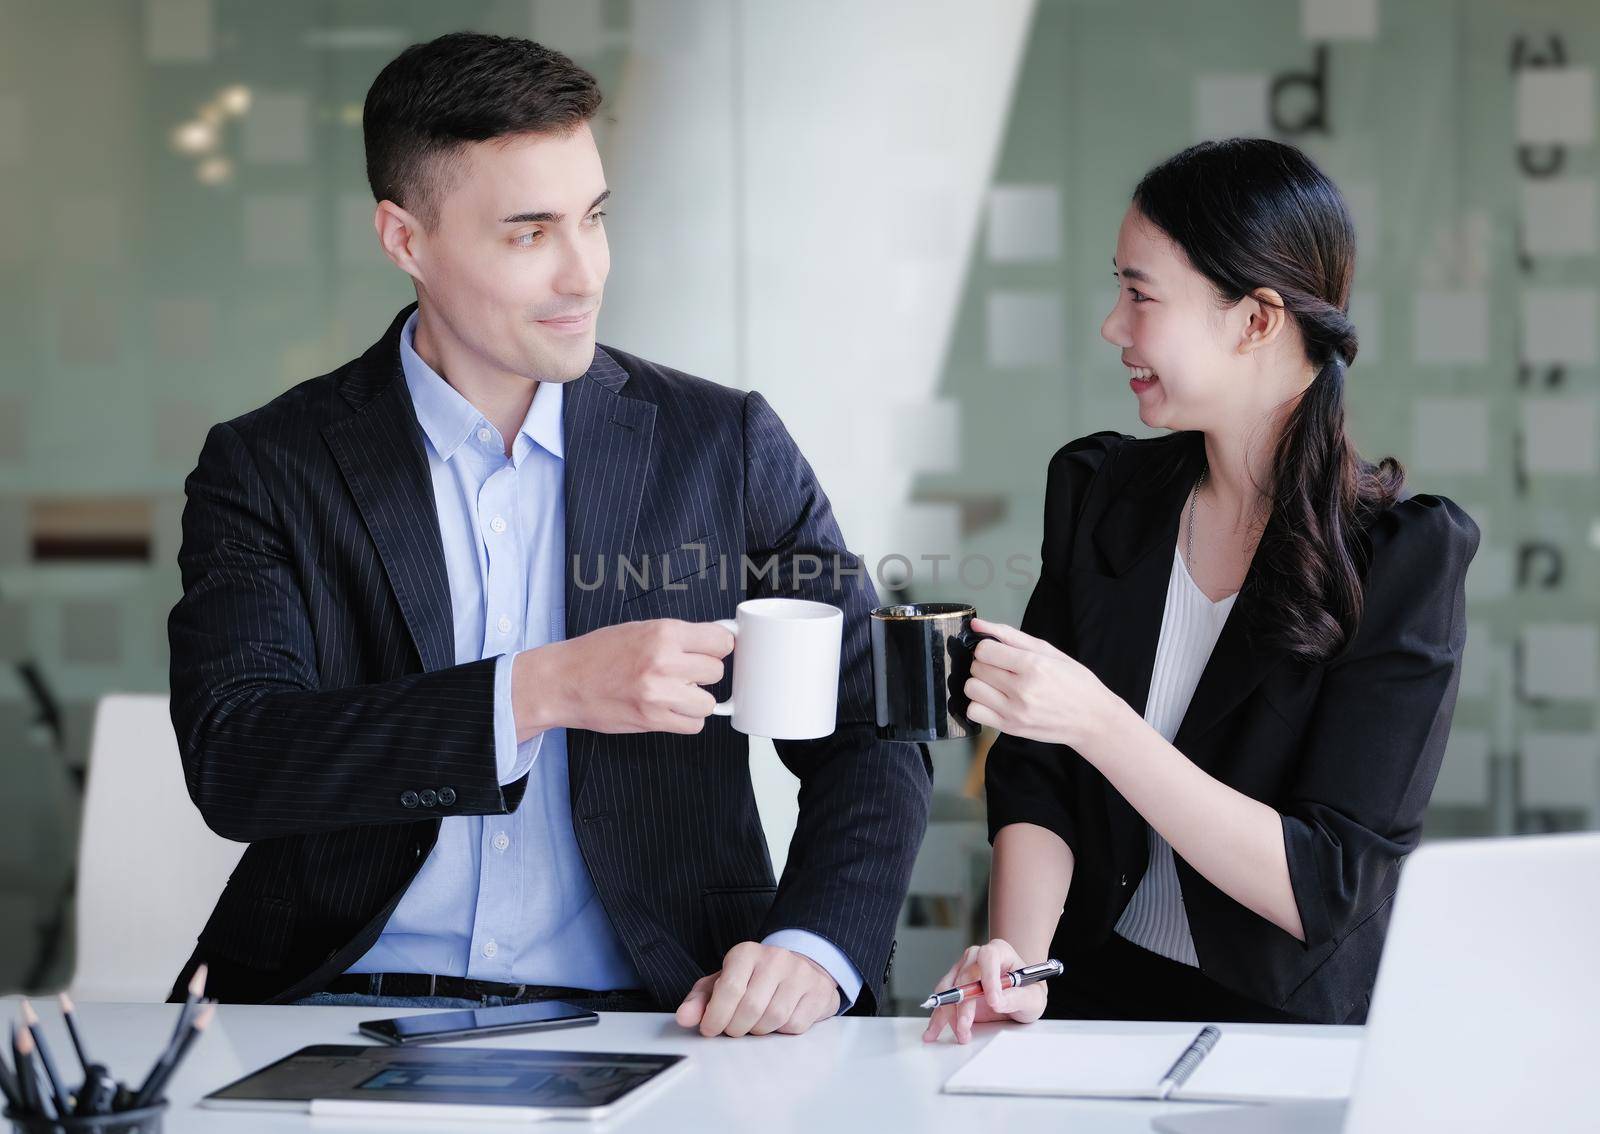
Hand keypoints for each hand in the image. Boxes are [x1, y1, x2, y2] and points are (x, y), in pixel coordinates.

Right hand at [513, 619, 733, 737]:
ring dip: (695, 700)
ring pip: (708, 702)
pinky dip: (685, 719)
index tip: (713, 651)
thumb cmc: (596, 654)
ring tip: (672, 692)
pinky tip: (667, 709)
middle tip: (682, 672)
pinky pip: (694, 725)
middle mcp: (664, 662)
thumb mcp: (639, 630)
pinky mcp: (653, 720)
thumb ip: (678, 636)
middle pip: (717, 671)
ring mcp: (659, 694)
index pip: (721, 641)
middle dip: (703, 673)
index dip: (718, 648)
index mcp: (663, 633)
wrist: (563, 682)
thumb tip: (716, 641)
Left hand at [674, 941, 840, 1037]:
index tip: (710, 1029)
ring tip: (756, 1023)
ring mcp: (800, 973)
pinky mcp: (818, 991)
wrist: (800, 970)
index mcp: (746, 953)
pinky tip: (779, 1020)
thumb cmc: (755, 980)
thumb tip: (684, 1017)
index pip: (729, 989)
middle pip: (750, 1008)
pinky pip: (795, 1025)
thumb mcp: (722, 983)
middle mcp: (775, 958)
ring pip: (773, 1018)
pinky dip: (782, 1031)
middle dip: (737, 1028)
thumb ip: (700, 1000)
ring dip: (759, 1031)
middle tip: (734, 1028)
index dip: (716, 1016)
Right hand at [922, 939, 1046, 1044]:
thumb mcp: (1033, 997)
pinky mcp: (954, 986)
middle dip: (964, 1006)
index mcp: (999, 952)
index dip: (989, 978)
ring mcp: (962, 970)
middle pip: (965, 977)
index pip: (989, 957)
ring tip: (961, 1034)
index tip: (993, 1001)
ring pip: (949, 989)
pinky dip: (938, 1017)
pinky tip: (933, 1031)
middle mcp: (977, 957)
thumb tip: (997, 1001)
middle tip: (967, 1027)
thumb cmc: (1027, 991)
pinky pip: (943, 1001)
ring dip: (950, 1014)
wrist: (1019, 994)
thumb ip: (1018, 998)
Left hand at [962, 618, 1132, 752]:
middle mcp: (1022, 690)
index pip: (984, 650)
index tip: (999, 653)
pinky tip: (995, 700)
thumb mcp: (1049, 651)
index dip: (988, 648)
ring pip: (971, 689)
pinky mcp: (1010, 728)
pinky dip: (979, 704)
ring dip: (980, 684)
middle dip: (986, 664)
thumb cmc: (1075, 683)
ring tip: (998, 685)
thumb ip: (1010, 636)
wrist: (1093, 719)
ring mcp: (1015, 712)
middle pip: (977, 668)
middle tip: (1003, 669)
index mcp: (1034, 666)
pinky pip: (974, 712)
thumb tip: (977, 625)